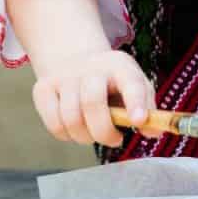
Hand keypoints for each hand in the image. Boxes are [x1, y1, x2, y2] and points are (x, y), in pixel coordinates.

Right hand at [32, 49, 156, 148]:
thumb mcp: (135, 86)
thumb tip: (154, 133)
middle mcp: (91, 68)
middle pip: (92, 102)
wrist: (75, 60)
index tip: (138, 120)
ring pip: (71, 118)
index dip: (136, 102)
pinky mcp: (43, 88)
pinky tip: (76, 129)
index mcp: (120, 66)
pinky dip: (66, 135)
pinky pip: (54, 124)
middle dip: (104, 131)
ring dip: (85, 137)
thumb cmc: (113, 82)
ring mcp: (64, 77)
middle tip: (115, 139)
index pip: (130, 82)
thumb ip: (148, 110)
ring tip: (94, 133)